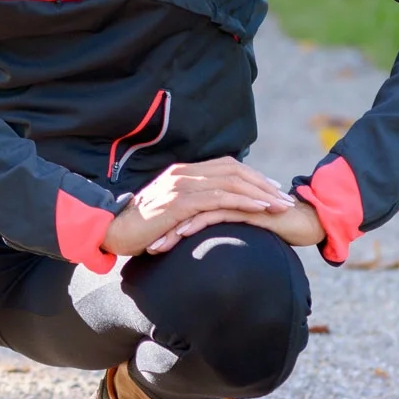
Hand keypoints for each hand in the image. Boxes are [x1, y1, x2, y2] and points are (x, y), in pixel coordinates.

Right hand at [100, 158, 295, 257]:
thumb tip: (209, 214)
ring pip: (230, 183)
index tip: (273, 188)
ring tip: (280, 205)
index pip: (226, 167)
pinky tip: (260, 209)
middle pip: (233, 171)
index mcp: (182, 172)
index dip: (252, 176)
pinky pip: (219, 198)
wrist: (113, 231)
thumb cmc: (141, 227)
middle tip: (285, 197)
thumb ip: (188, 206)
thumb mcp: (168, 211)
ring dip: (260, 194)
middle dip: (263, 184)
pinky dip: (243, 201)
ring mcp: (181, 186)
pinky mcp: (180, 203)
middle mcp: (183, 173)